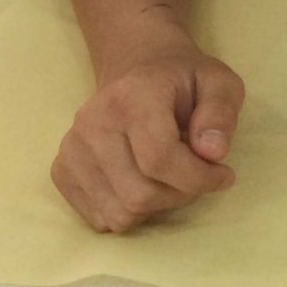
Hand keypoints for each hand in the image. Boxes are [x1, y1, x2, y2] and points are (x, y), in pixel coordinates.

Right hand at [51, 29, 244, 231]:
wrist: (136, 68)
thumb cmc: (183, 79)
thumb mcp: (219, 82)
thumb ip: (221, 113)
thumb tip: (213, 153)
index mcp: (132, 97)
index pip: (160, 159)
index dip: (199, 178)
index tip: (224, 175)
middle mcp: (92, 124)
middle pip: (139, 195)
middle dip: (181, 194)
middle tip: (199, 174)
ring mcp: (71, 150)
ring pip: (120, 214)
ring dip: (157, 205)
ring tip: (171, 175)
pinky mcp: (61, 171)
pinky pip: (101, 219)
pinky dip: (131, 210)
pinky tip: (144, 180)